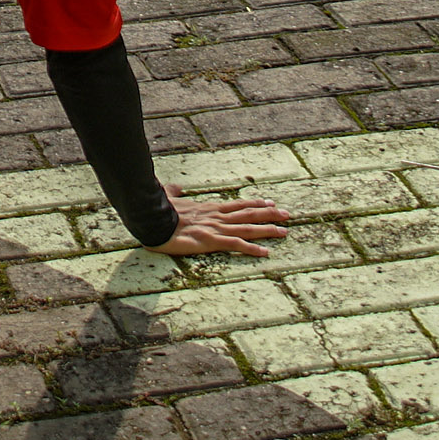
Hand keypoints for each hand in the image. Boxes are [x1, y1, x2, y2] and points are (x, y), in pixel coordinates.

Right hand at [145, 189, 293, 259]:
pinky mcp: (211, 241)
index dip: (255, 203)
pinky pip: (236, 244)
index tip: (269, 202)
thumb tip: (175, 187)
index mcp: (209, 208)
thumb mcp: (168, 198)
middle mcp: (217, 216)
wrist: (151, 218)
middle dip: (269, 214)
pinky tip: (265, 252)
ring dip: (268, 230)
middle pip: (249, 213)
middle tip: (287, 215)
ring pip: (248, 227)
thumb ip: (174, 192)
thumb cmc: (158, 210)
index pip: (237, 204)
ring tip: (284, 232)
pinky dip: (252, 248)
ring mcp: (216, 228)